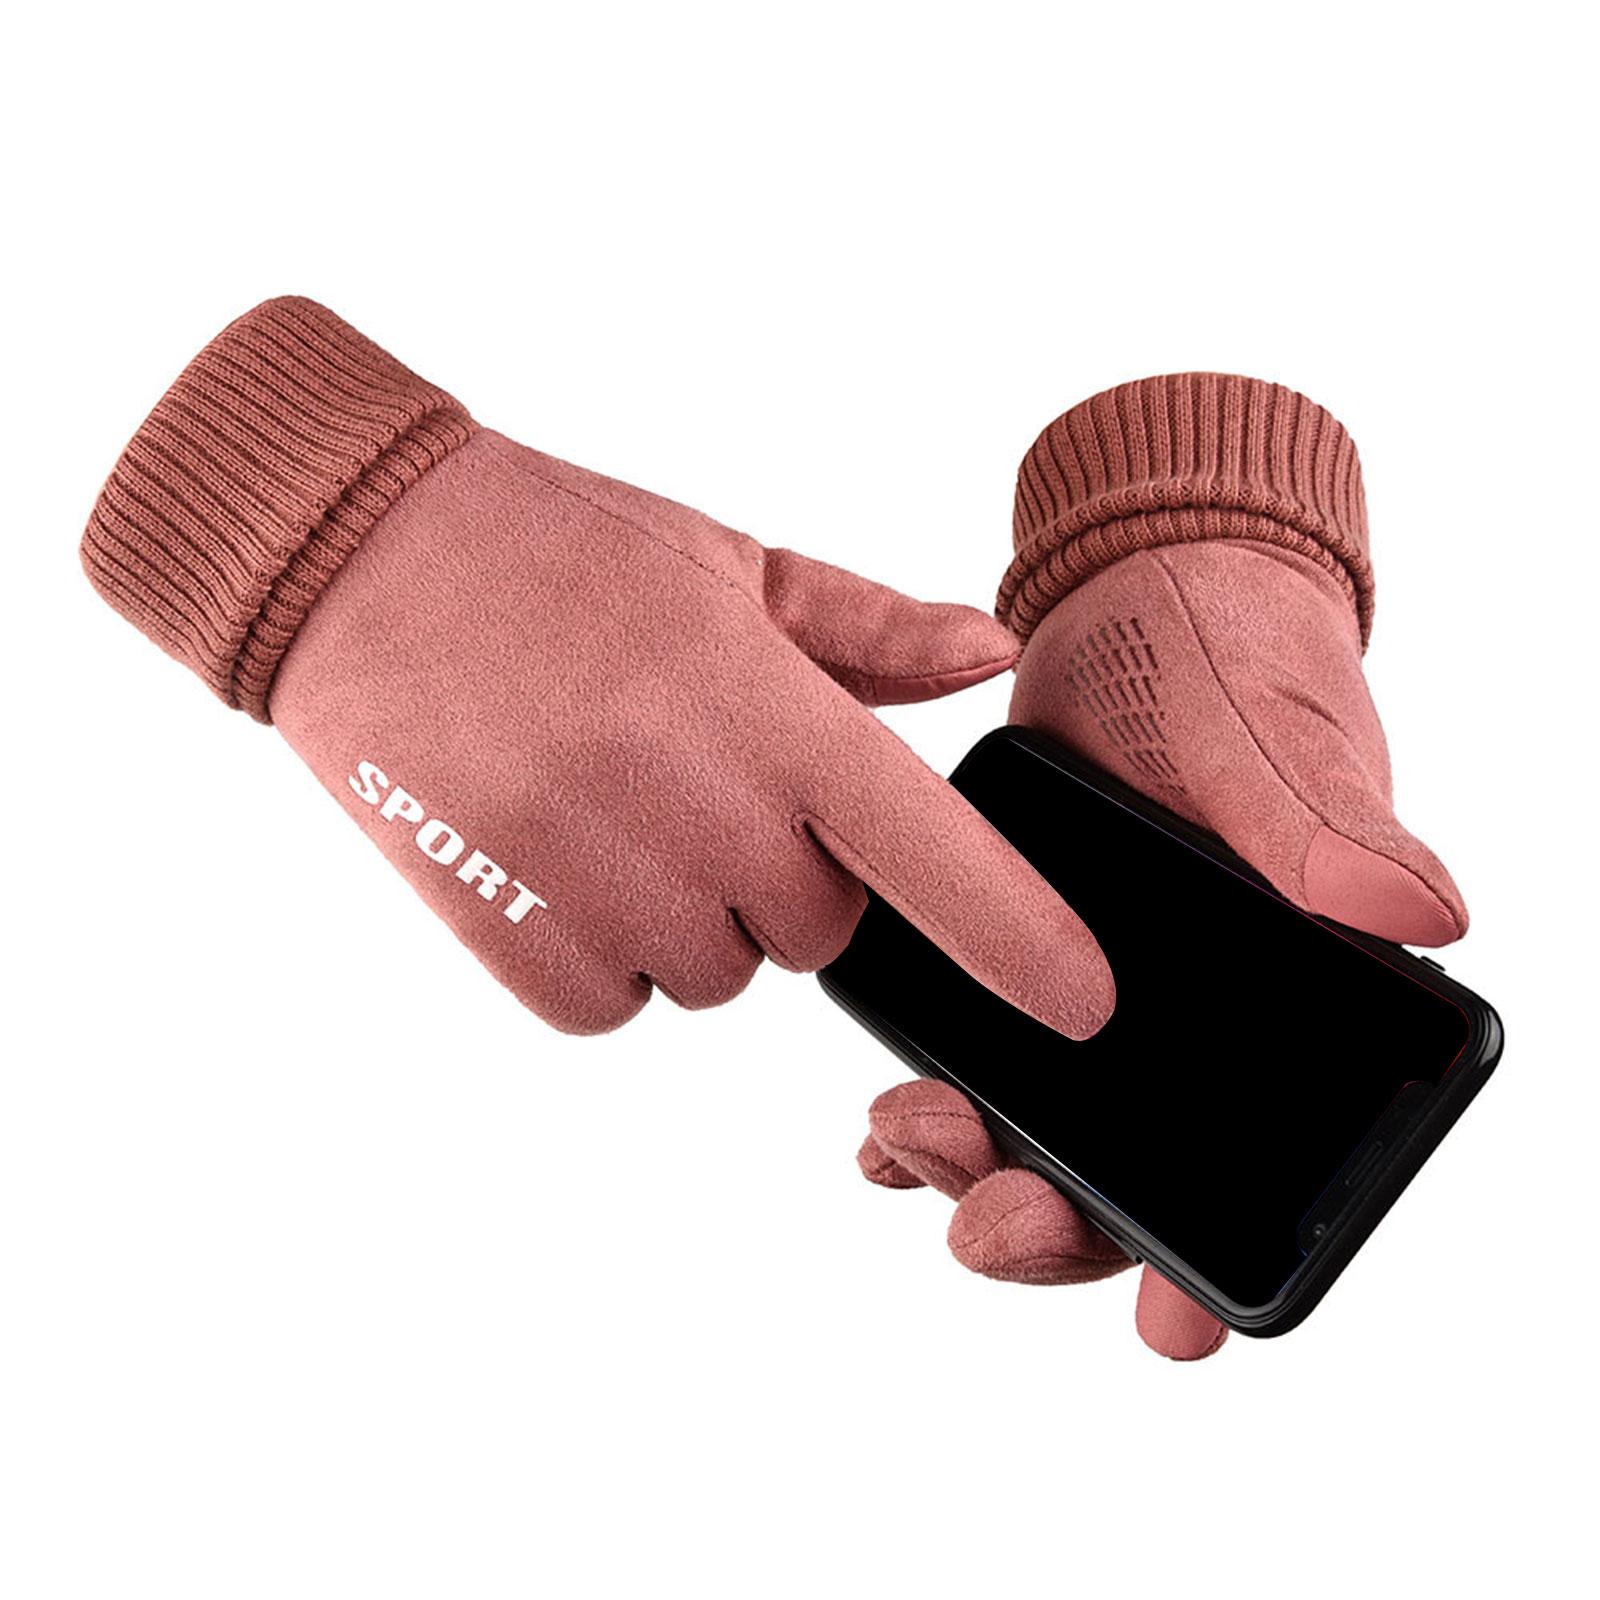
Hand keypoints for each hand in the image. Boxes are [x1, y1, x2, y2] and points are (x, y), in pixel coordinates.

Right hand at [81, 298, 1113, 1036]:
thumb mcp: (730, 564)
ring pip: (714, 977)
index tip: (1082, 1006)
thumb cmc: (562, 549)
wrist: (362, 555)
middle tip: (701, 780)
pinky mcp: (498, 926)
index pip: (921, 844)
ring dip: (690, 917)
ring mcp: (590, 870)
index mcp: (760, 702)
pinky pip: (608, 1005)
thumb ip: (870, 633)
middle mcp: (688, 799)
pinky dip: (601, 955)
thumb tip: (993, 650)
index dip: (1016, 935)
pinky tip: (555, 858)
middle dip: (788, 877)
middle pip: (816, 931)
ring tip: (612, 805)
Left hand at [859, 373, 1468, 1357]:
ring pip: (1038, 1144)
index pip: (1268, 1173)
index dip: (1218, 1263)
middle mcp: (1188, 1031)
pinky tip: (879, 1120)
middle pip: (1125, 1190)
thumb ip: (1326, 824)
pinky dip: (931, 1101)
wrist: (1135, 601)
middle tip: (985, 1211)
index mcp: (1289, 1011)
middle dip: (1051, 1225)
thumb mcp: (1274, 734)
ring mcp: (1091, 1006)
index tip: (1164, 1322)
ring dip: (972, 1168)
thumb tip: (1418, 910)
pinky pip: (973, 1059)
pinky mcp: (1006, 960)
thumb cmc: (1234, 662)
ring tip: (904, 1136)